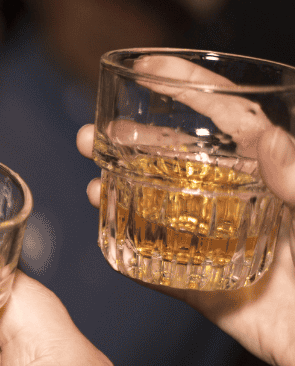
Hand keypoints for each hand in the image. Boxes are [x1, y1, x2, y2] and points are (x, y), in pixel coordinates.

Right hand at [78, 57, 294, 365]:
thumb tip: (265, 138)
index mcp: (278, 175)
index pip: (229, 118)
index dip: (187, 89)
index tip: (146, 69)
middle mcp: (248, 204)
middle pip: (181, 163)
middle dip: (133, 144)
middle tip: (91, 135)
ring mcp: (227, 249)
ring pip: (164, 214)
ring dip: (123, 195)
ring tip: (90, 183)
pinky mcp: (214, 296)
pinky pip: (164, 276)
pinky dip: (132, 261)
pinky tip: (106, 241)